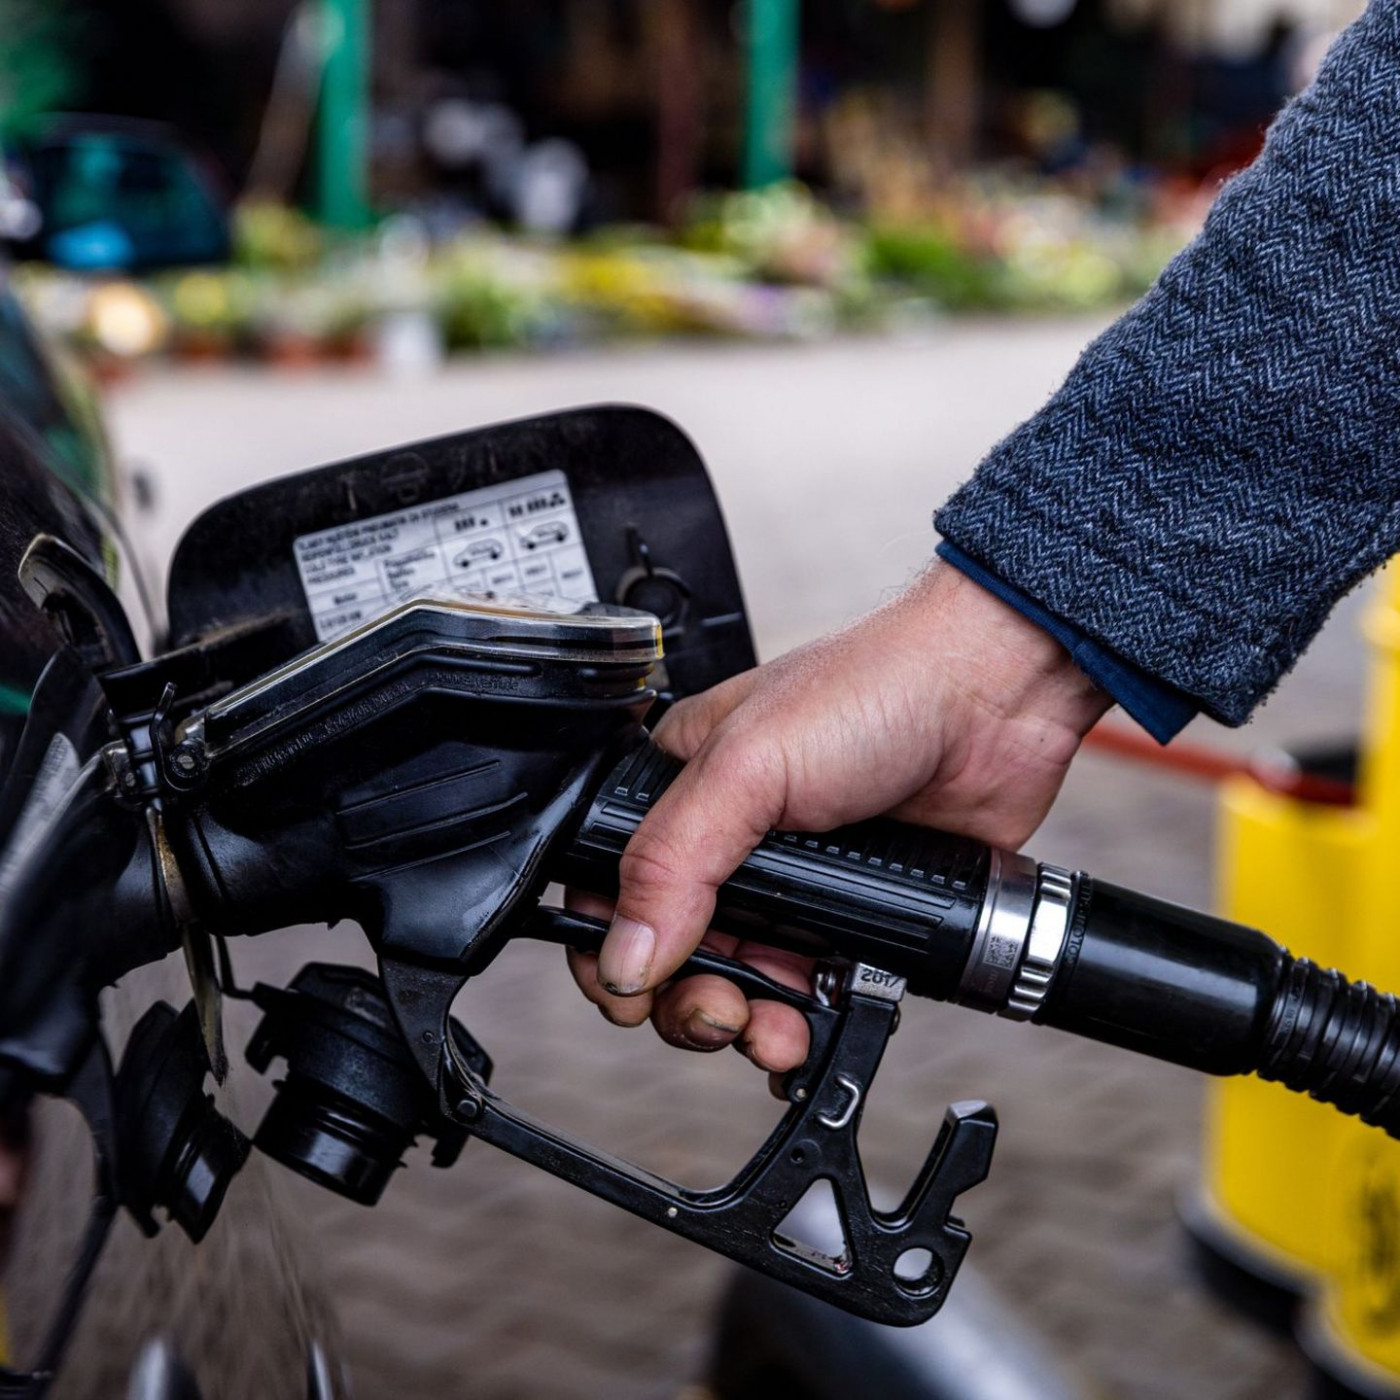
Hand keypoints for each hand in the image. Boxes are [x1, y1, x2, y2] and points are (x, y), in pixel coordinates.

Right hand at [566, 564, 1111, 1074]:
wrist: (993, 700)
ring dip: (743, 1024)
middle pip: (673, 953)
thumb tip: (625, 954)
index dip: (611, 950)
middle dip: (684, 1000)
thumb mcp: (747, 766)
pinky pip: (810, 992)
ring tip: (769, 1029)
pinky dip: (802, 1023)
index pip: (611, 886)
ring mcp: (793, 884)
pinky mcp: (854, 916)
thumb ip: (674, 862)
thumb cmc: (874, 689)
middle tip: (717, 1012)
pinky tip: (808, 1030)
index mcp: (684, 791)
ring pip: (740, 983)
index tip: (632, 992)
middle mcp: (731, 842)